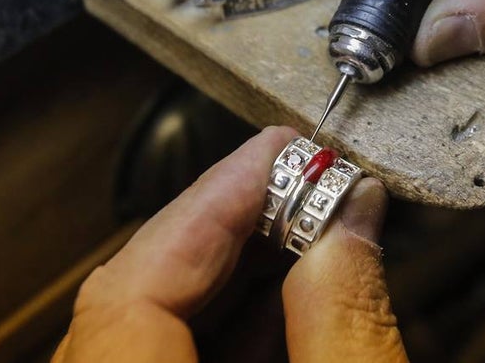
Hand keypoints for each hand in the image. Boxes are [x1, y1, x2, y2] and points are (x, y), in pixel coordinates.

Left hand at [53, 126, 407, 362]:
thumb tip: (351, 213)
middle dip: (230, 229)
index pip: (133, 284)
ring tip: (306, 231)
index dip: (211, 203)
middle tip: (303, 181)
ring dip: (233, 278)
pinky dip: (226, 333)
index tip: (279, 151)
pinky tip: (286, 308)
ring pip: (147, 334)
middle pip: (136, 298)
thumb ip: (347, 318)